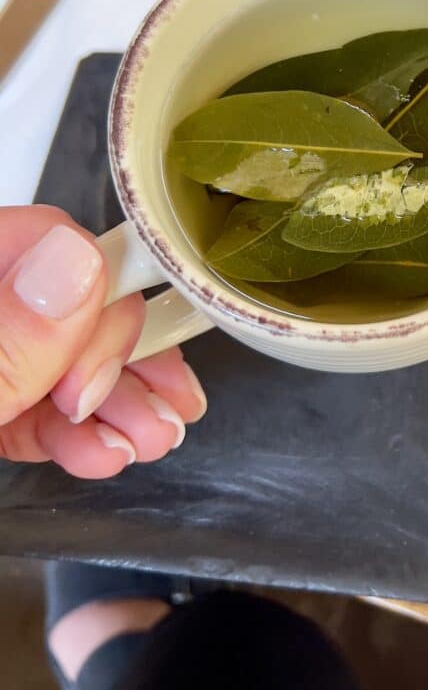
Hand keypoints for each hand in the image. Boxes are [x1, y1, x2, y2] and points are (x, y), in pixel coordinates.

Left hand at [0, 205, 205, 478]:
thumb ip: (6, 341)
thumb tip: (78, 265)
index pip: (46, 238)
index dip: (101, 294)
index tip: (113, 361)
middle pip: (72, 300)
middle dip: (122, 363)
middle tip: (151, 411)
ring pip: (63, 356)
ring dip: (116, 404)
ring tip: (150, 438)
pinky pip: (36, 400)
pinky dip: (75, 430)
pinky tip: (102, 450)